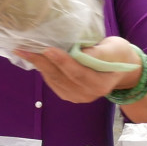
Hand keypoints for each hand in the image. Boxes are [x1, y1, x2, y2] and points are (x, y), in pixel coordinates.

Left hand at [14, 37, 141, 103]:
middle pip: (61, 77)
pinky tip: (35, 59)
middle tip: (25, 48)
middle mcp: (88, 94)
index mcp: (101, 83)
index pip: (77, 72)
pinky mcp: (70, 95)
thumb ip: (97, 51)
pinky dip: (43, 71)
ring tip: (24, 51)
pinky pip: (53, 83)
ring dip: (39, 66)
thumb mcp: (114, 48)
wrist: (122, 68)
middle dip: (42, 62)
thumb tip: (76, 50)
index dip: (62, 61)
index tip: (47, 49)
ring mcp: (78, 97)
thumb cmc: (118, 54)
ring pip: (54, 81)